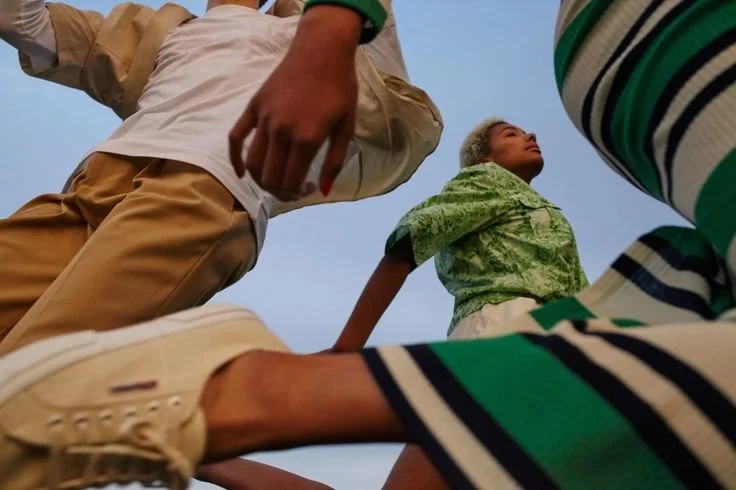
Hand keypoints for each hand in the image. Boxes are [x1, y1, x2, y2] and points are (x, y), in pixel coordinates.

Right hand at [229, 5, 361, 200]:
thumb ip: (334, 161)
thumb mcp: (346, 127)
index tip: (309, 187)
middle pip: (269, 178)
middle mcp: (281, 131)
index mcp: (306, 138)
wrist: (321, 50)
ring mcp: (263, 119)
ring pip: (252, 163)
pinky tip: (242, 173)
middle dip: (281, 192)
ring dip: (262, 180)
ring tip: (276, 181)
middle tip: (294, 188)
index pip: (290, 182)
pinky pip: (236, 138)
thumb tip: (322, 190)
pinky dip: (235, 159)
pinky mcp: (253, 107)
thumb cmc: (340, 88)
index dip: (298, 194)